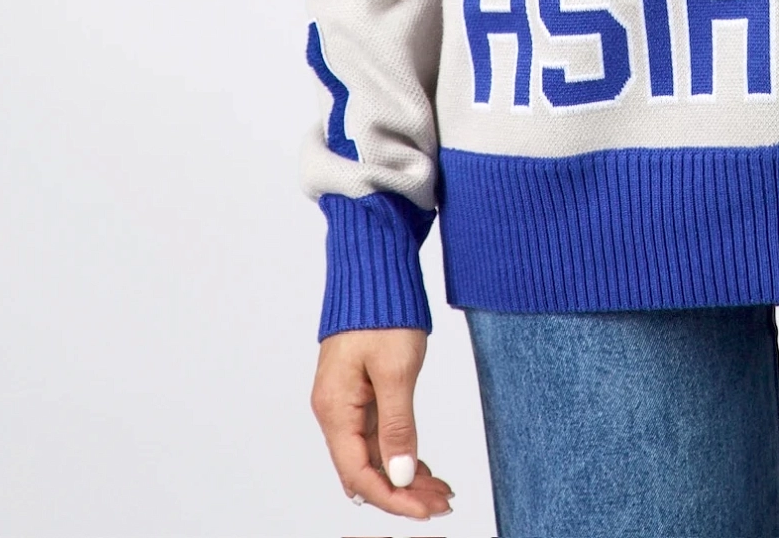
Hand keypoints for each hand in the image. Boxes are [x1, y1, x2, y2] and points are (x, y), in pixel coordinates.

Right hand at [311, 327, 453, 519]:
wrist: (374, 267)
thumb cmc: (382, 311)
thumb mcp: (396, 370)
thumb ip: (397, 425)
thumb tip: (398, 475)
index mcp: (335, 409)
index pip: (359, 474)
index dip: (393, 498)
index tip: (426, 511)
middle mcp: (336, 411)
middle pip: (366, 469)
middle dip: (403, 492)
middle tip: (443, 503)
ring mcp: (348, 401)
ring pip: (375, 454)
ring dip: (405, 475)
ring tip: (441, 490)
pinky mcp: (362, 391)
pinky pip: (379, 434)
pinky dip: (402, 451)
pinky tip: (423, 465)